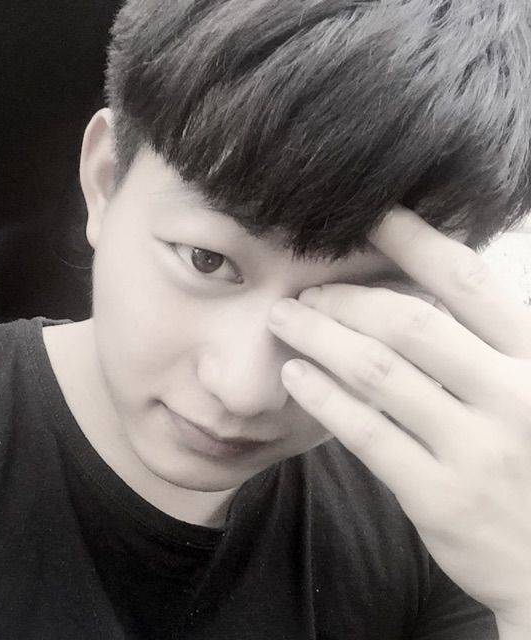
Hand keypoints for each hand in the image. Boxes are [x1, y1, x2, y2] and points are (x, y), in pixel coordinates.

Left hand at [267, 206, 530, 630]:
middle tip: (304, 290)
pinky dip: (323, 397)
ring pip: (378, 373)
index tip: (369, 218)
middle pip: (408, 323)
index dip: (413, 241)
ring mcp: (476, 448)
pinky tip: (294, 376)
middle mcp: (513, 394)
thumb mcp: (530, 390)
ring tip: (284, 320)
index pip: (466, 281)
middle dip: (345, 299)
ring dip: (321, 338)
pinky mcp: (441, 497)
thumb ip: (487, 345)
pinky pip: (367, 433)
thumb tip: (421, 290)